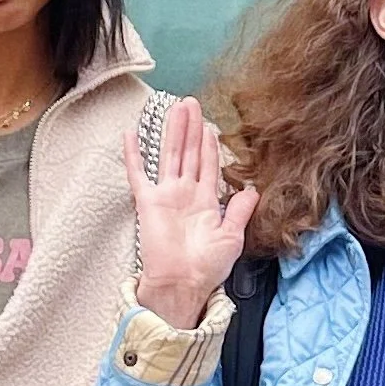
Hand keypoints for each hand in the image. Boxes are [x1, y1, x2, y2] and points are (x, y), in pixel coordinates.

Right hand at [127, 95, 258, 330]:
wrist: (184, 283)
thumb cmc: (207, 267)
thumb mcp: (232, 236)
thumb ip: (240, 210)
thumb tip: (253, 190)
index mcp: (206, 201)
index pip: (208, 165)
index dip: (210, 144)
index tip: (211, 124)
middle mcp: (185, 194)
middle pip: (189, 152)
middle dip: (192, 127)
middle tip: (192, 102)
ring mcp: (166, 195)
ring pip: (170, 154)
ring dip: (173, 131)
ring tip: (176, 106)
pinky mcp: (148, 202)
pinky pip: (139, 174)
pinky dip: (134, 154)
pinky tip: (131, 135)